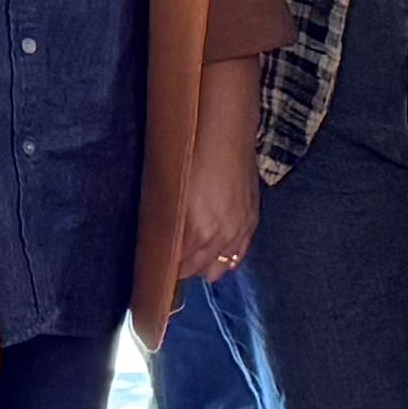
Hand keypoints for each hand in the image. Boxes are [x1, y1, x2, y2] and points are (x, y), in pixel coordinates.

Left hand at [169, 119, 261, 287]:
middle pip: (198, 271)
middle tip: (171, 254)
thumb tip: (156, 243)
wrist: (226, 137)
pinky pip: (238, 254)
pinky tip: (214, 245)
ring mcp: (240, 231)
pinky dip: (225, 254)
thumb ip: (162, 224)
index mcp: (198, 230)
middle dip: (184, 266)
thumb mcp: (165, 192)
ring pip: (220, 268)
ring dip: (205, 263)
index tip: (156, 262)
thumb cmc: (189, 159)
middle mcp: (222, 237)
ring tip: (193, 250)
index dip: (165, 267)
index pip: (178, 268)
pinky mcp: (252, 222)